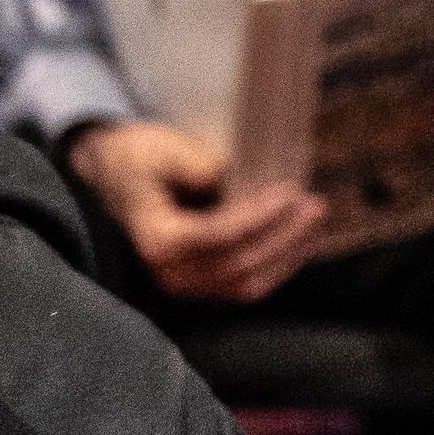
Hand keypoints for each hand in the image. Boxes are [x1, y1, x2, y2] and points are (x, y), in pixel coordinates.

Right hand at [64, 119, 333, 302]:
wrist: (116, 178)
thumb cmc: (138, 159)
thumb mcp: (159, 148)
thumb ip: (191, 162)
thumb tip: (222, 174)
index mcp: (157, 240)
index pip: (218, 236)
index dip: (260, 216)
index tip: (291, 190)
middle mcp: (169, 272)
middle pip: (238, 265)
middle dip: (284, 236)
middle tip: (316, 204)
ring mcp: (186, 283)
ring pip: (247, 283)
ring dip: (288, 254)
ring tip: (316, 221)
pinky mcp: (201, 284)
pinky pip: (246, 285)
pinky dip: (279, 266)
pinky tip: (304, 241)